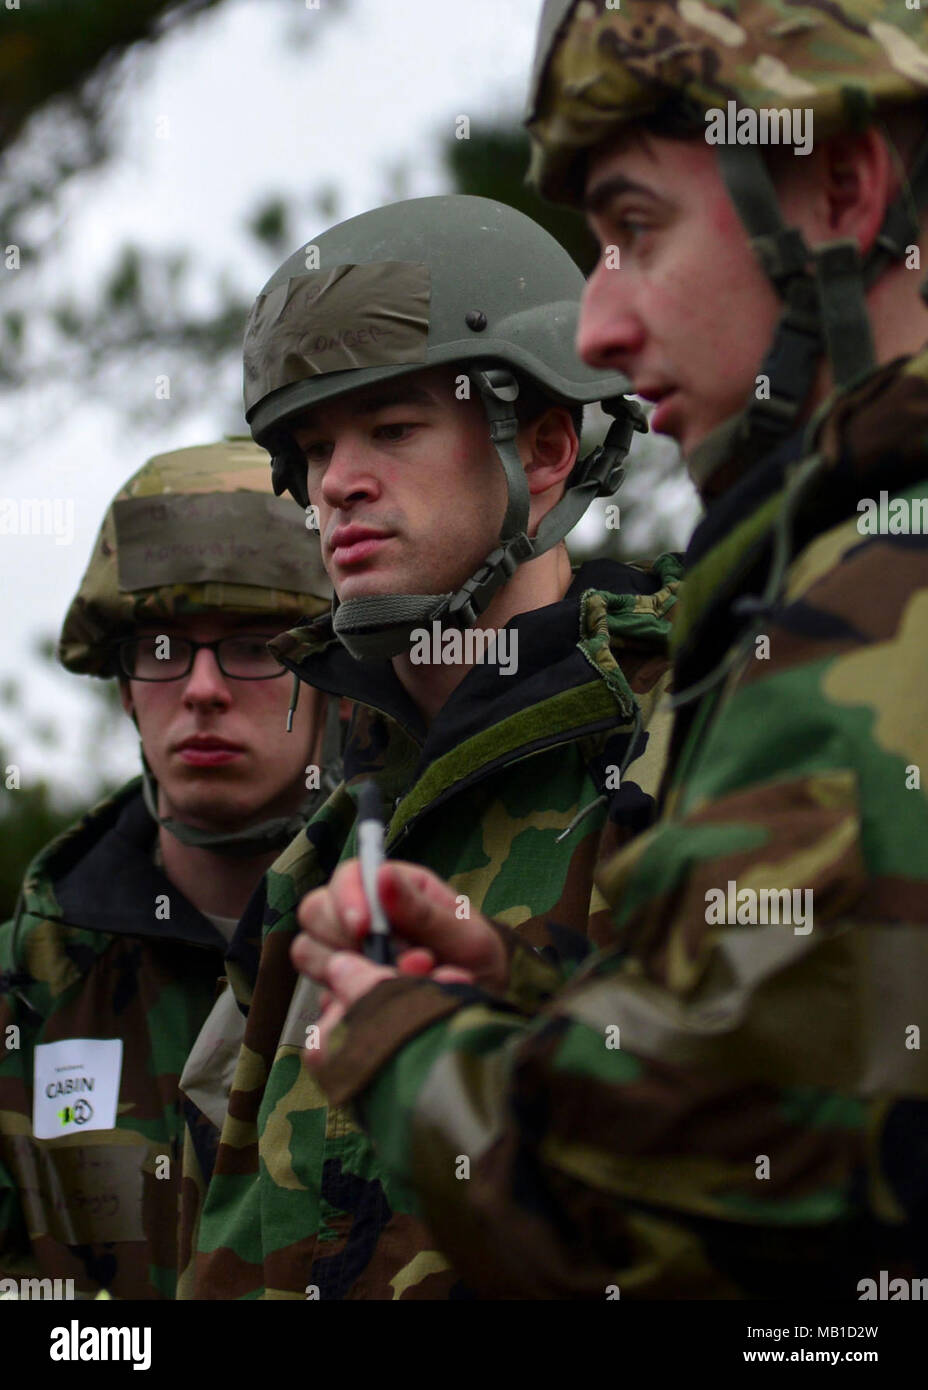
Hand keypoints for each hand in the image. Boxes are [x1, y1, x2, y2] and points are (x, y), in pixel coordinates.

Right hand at [291, 860, 509, 1065]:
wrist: (480, 1011)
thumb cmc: (478, 961)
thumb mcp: (464, 936)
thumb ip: (423, 910)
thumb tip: (383, 874)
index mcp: (391, 889)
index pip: (347, 877)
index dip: (346, 900)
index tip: (363, 928)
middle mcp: (361, 916)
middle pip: (315, 912)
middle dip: (340, 939)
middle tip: (378, 963)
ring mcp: (346, 953)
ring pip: (308, 952)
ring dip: (342, 972)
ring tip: (390, 985)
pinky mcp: (340, 989)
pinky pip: (320, 995)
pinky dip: (345, 1005)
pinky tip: (379, 1011)